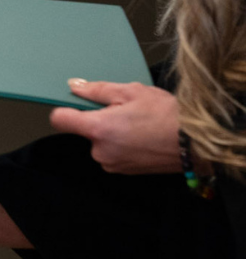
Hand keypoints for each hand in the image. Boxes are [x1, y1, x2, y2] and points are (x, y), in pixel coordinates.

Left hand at [49, 80, 179, 173]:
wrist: (197, 144)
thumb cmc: (167, 115)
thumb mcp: (130, 92)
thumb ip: (97, 90)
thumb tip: (74, 87)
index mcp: (98, 129)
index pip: (60, 120)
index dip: (65, 109)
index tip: (74, 104)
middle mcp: (101, 151)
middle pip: (85, 130)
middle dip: (99, 118)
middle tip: (123, 110)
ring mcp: (113, 164)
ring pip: (101, 141)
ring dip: (112, 132)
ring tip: (136, 123)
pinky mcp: (125, 171)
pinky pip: (113, 152)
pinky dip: (121, 143)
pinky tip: (141, 135)